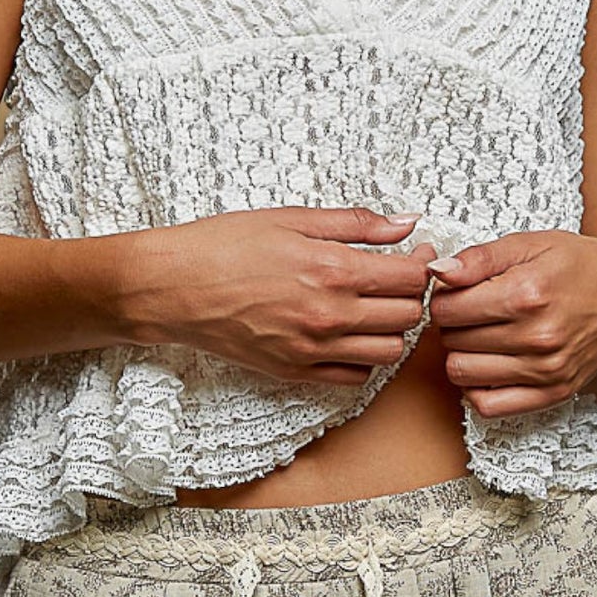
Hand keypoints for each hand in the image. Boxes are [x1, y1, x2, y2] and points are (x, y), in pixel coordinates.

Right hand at [127, 206, 437, 385]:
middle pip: (407, 316)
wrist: (171, 287)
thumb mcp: (292, 219)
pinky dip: (363, 358)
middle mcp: (328, 316)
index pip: (411, 278)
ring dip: (392, 330)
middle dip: (413, 295)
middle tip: (400, 277)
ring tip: (375, 307)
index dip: (425, 264)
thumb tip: (406, 223)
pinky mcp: (294, 372)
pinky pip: (354, 377)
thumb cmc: (223, 245)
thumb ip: (356, 224)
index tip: (419, 254)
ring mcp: (312, 349)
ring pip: (389, 352)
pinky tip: (348, 334)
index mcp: (332, 270)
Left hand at [424, 230, 596, 416]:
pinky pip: (490, 405)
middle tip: (470, 311)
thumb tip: (437, 272)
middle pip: (452, 340)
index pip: (446, 309)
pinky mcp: (553, 392)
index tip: (455, 292)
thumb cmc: (579, 265)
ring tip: (479, 335)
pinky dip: (477, 387)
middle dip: (452, 323)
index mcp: (526, 294)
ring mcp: (545, 369)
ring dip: (461, 353)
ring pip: (462, 373)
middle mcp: (536, 336)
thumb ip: (478, 258)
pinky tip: (487, 365)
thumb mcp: (530, 243)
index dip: (442, 297)